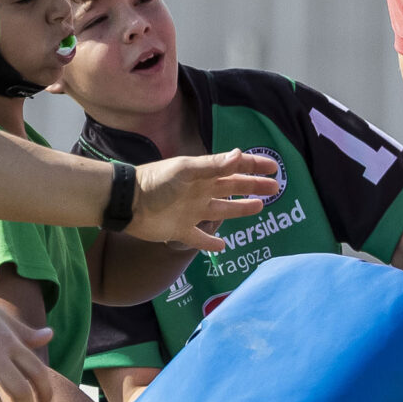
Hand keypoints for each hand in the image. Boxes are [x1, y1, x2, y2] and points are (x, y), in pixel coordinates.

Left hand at [127, 150, 279, 252]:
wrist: (127, 203)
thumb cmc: (155, 182)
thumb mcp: (186, 170)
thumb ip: (213, 166)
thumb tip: (240, 155)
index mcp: (203, 175)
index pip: (234, 168)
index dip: (254, 167)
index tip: (274, 168)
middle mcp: (200, 192)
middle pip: (233, 189)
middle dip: (253, 187)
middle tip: (275, 188)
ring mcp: (191, 212)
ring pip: (222, 211)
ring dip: (240, 208)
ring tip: (259, 208)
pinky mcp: (180, 231)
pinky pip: (199, 238)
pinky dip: (210, 242)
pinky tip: (222, 245)